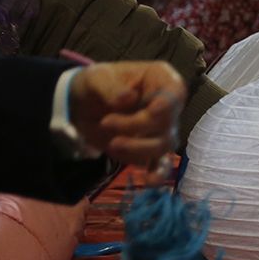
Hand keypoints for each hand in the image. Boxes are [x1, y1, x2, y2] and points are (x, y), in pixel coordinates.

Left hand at [68, 62, 184, 165]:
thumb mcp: (97, 78)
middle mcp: (167, 105)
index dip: (167, 105)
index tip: (152, 111)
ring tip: (112, 143)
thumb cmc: (95, 85)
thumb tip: (128, 98)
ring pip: (163, 145)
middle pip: (167, 123)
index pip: (175, 93)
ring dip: (137, 148)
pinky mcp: (151, 150)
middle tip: (106, 122)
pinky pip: (161, 164)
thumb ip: (111, 87)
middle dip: (136, 127)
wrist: (82, 107)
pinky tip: (150, 181)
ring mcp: (162, 129)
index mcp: (160, 80)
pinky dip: (157, 173)